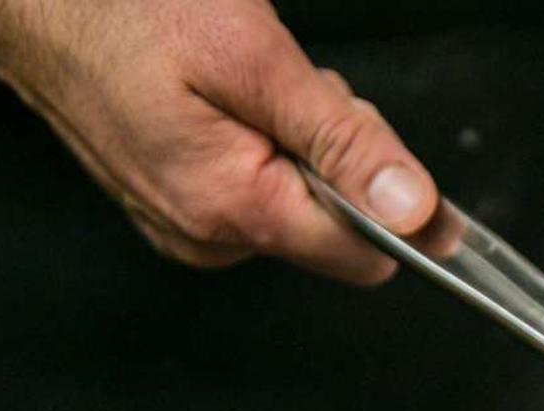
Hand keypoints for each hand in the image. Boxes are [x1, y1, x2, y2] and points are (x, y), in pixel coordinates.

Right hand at [0, 0, 437, 282]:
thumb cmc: (125, 11)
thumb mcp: (260, 63)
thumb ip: (345, 143)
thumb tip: (418, 212)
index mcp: (234, 211)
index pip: (367, 254)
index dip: (394, 199)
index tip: (370, 137)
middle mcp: (209, 237)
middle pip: (339, 224)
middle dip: (337, 152)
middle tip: (287, 86)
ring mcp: (189, 224)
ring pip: (301, 199)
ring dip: (301, 139)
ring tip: (244, 84)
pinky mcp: (179, 203)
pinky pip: (259, 184)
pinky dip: (264, 140)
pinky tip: (224, 99)